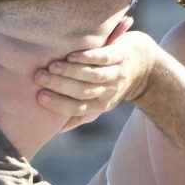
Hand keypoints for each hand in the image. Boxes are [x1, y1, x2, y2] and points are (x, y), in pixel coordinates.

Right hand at [35, 27, 158, 130]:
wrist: (145, 66)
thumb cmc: (110, 83)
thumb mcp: (98, 102)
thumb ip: (78, 114)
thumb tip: (52, 129)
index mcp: (101, 105)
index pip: (77, 108)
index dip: (58, 104)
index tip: (39, 96)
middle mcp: (109, 91)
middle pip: (83, 91)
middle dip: (59, 85)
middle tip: (39, 76)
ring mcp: (116, 73)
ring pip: (93, 76)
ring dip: (71, 71)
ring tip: (52, 66)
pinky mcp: (121, 55)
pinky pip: (104, 58)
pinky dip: (88, 57)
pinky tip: (72, 55)